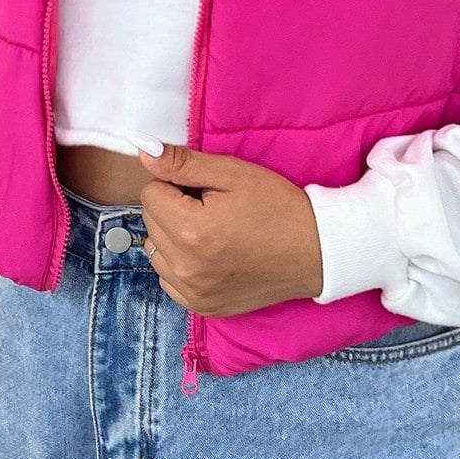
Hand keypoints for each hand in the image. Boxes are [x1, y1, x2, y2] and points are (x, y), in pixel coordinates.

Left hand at [134, 141, 324, 314]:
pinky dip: (181, 264)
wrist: (315, 252)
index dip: (176, 184)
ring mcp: (192, 292)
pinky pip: (168, 279)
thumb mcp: (234, 174)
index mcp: (191, 230)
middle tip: (213, 209)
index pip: (150, 194)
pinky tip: (210, 256)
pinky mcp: (201, 307)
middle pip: (151, 222)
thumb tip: (143, 151)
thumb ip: (183, 164)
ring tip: (212, 232)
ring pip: (155, 251)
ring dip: (173, 237)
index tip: (205, 190)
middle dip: (174, 209)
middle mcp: (185, 267)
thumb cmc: (277, 207)